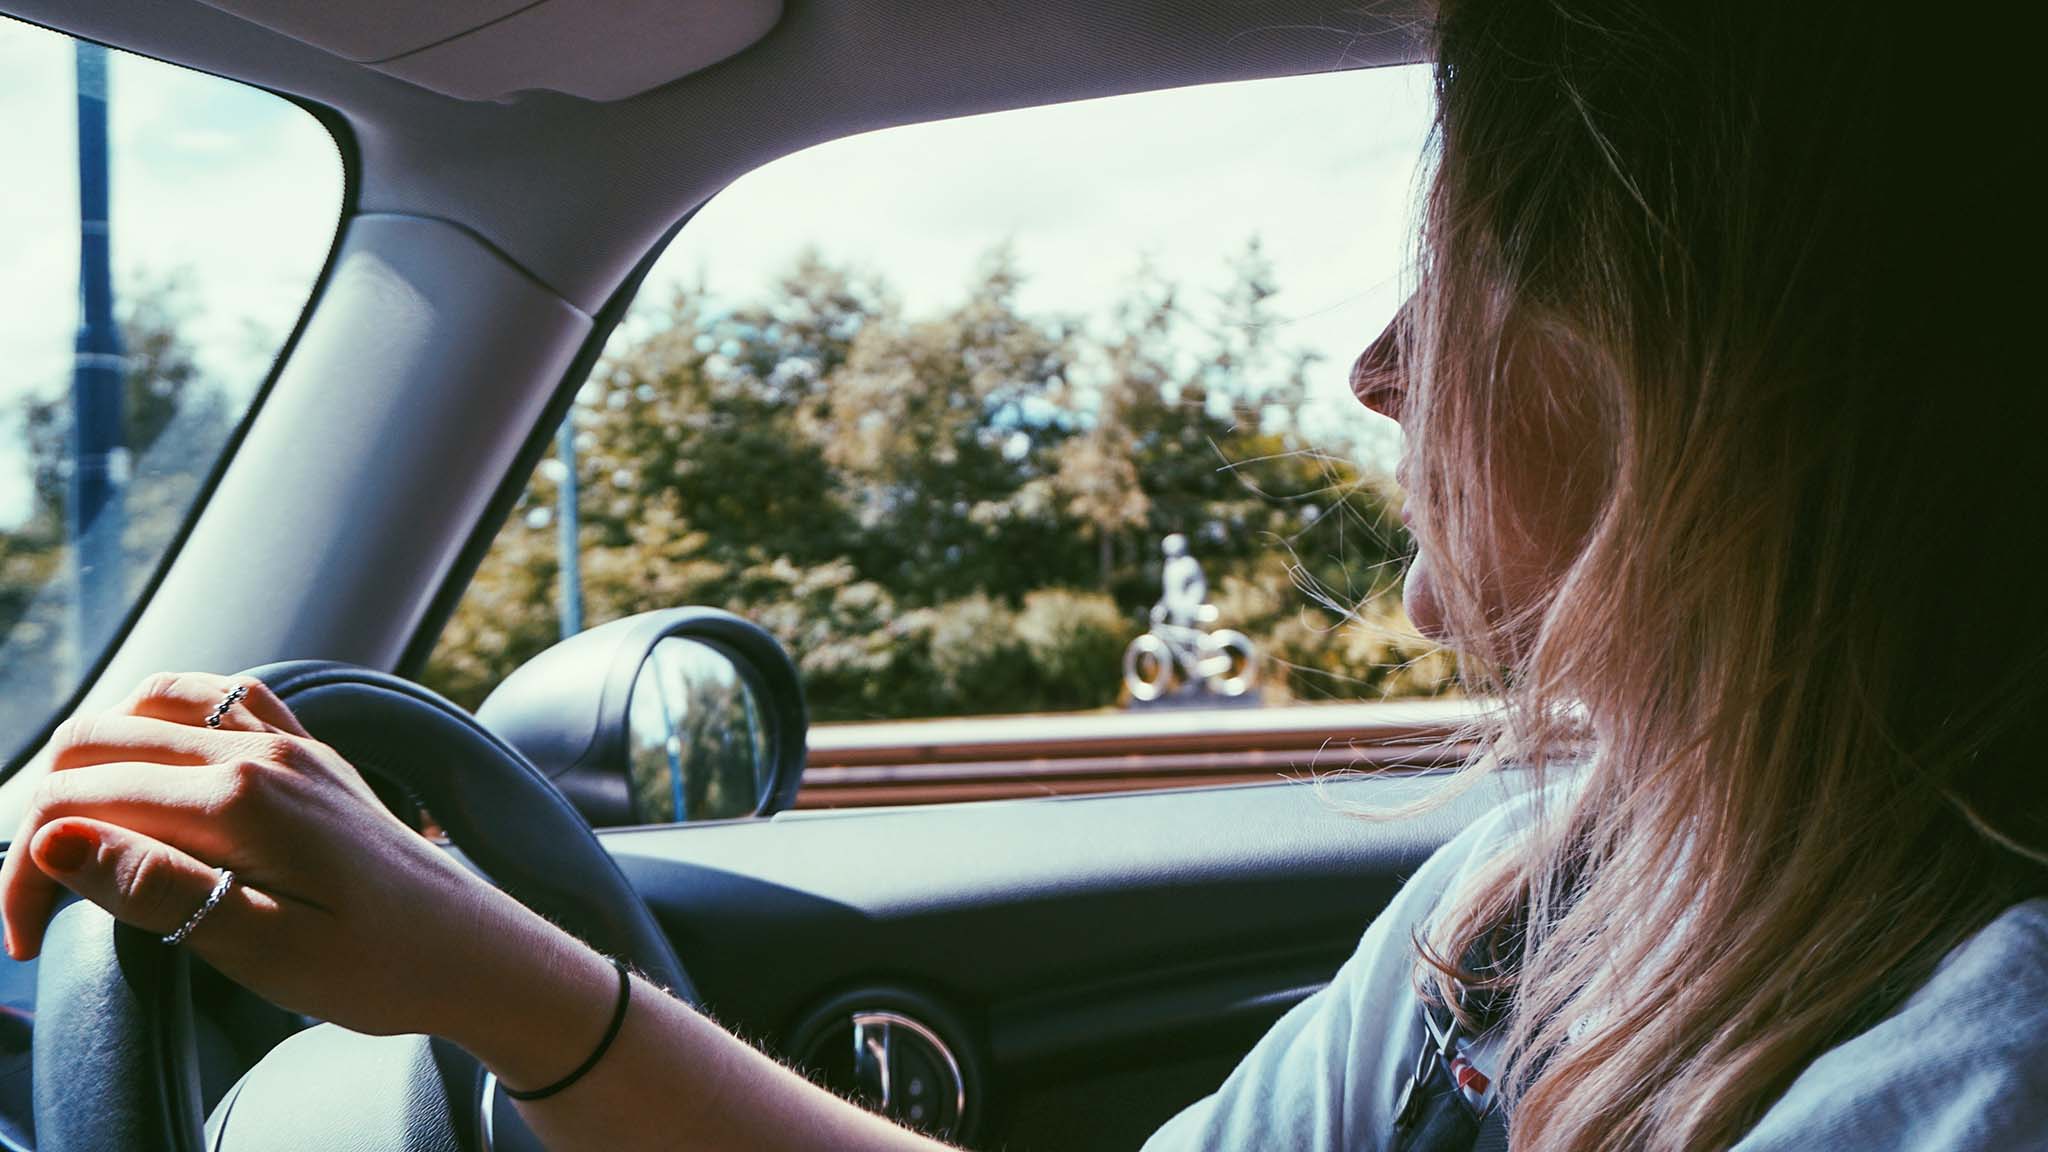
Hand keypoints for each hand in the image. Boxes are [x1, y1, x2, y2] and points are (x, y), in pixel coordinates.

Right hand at [0, 672, 544, 1039]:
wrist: (478, 955)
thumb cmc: (380, 968)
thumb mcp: (263, 949)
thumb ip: (158, 889)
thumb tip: (56, 840)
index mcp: (240, 799)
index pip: (79, 806)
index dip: (24, 874)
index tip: (26, 948)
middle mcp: (262, 749)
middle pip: (99, 743)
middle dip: (43, 817)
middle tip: (38, 906)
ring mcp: (291, 741)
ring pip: (149, 703)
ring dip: (94, 757)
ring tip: (78, 838)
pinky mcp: (311, 753)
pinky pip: (220, 698)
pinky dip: (160, 719)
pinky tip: (151, 769)